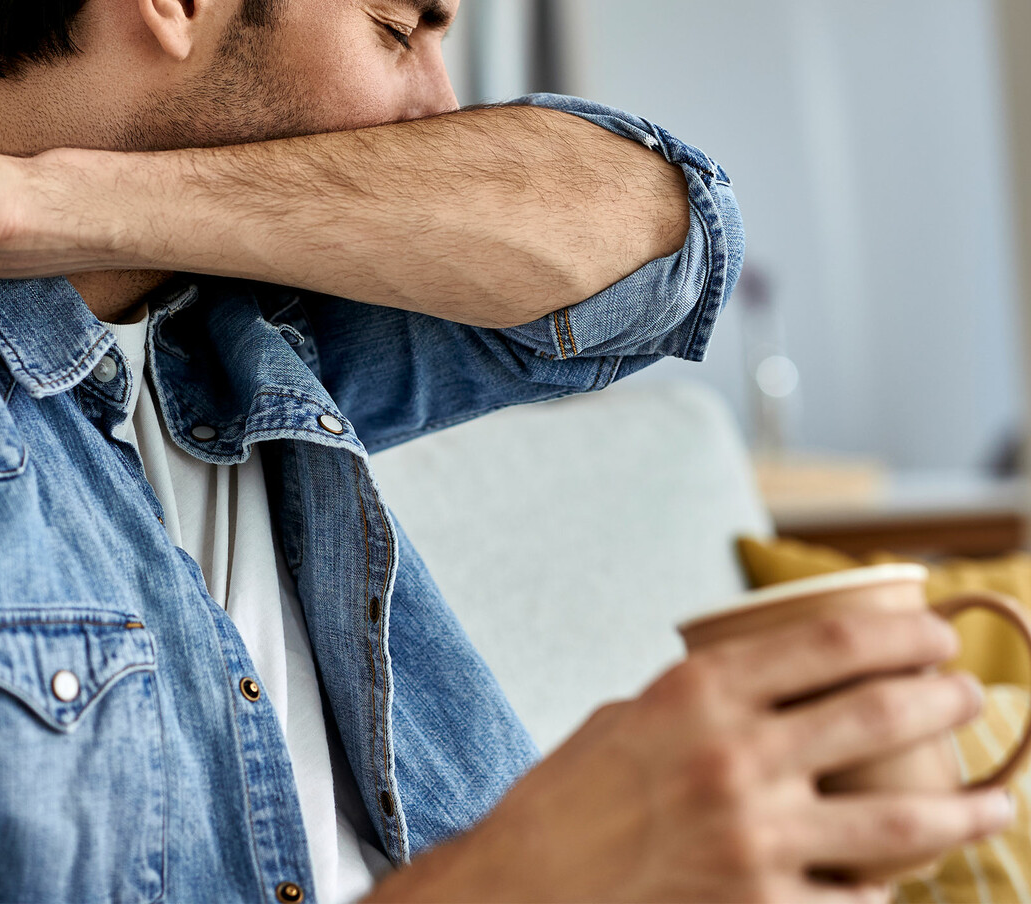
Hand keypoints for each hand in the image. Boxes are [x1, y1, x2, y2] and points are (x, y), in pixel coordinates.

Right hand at [369, 609, 1011, 902]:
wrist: (526, 885)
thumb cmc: (571, 795)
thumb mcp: (631, 717)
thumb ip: (706, 705)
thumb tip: (776, 697)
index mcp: (700, 692)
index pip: (829, 644)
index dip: (900, 635)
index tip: (937, 633)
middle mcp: (737, 758)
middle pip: (877, 716)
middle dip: (944, 701)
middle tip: (974, 696)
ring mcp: (755, 841)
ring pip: (898, 824)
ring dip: (964, 811)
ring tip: (998, 800)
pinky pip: (854, 903)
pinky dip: (885, 893)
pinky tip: (905, 884)